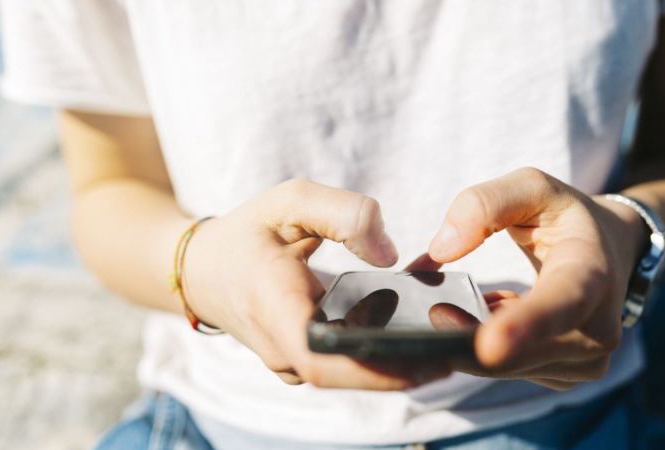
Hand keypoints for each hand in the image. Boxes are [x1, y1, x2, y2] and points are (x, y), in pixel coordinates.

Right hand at [182, 179, 450, 388]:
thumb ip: (343, 214)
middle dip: (403, 370)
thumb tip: (388, 256)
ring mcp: (289, 360)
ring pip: (348, 375)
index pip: (321, 357)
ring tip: (449, 343)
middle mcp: (279, 345)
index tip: (429, 359)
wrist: (205, 269)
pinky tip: (419, 339)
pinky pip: (343, 366)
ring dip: (395, 365)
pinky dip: (379, 356)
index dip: (374, 368)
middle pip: (345, 375)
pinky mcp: (301, 361)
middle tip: (459, 349)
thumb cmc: (250, 231)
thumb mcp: (290, 200)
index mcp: (271, 304)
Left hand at [427, 168, 648, 389]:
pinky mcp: (563, 376)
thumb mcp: (532, 188)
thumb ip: (484, 204)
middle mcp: (599, 328)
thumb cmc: (564, 217)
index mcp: (593, 273)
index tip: (488, 345)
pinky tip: (485, 314)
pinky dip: (483, 347)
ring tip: (471, 300)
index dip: (527, 325)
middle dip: (468, 340)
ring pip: (508, 368)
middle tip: (429, 315)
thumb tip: (441, 250)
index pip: (564, 303)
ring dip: (474, 340)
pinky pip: (508, 370)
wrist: (608, 250)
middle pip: (522, 353)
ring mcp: (585, 360)